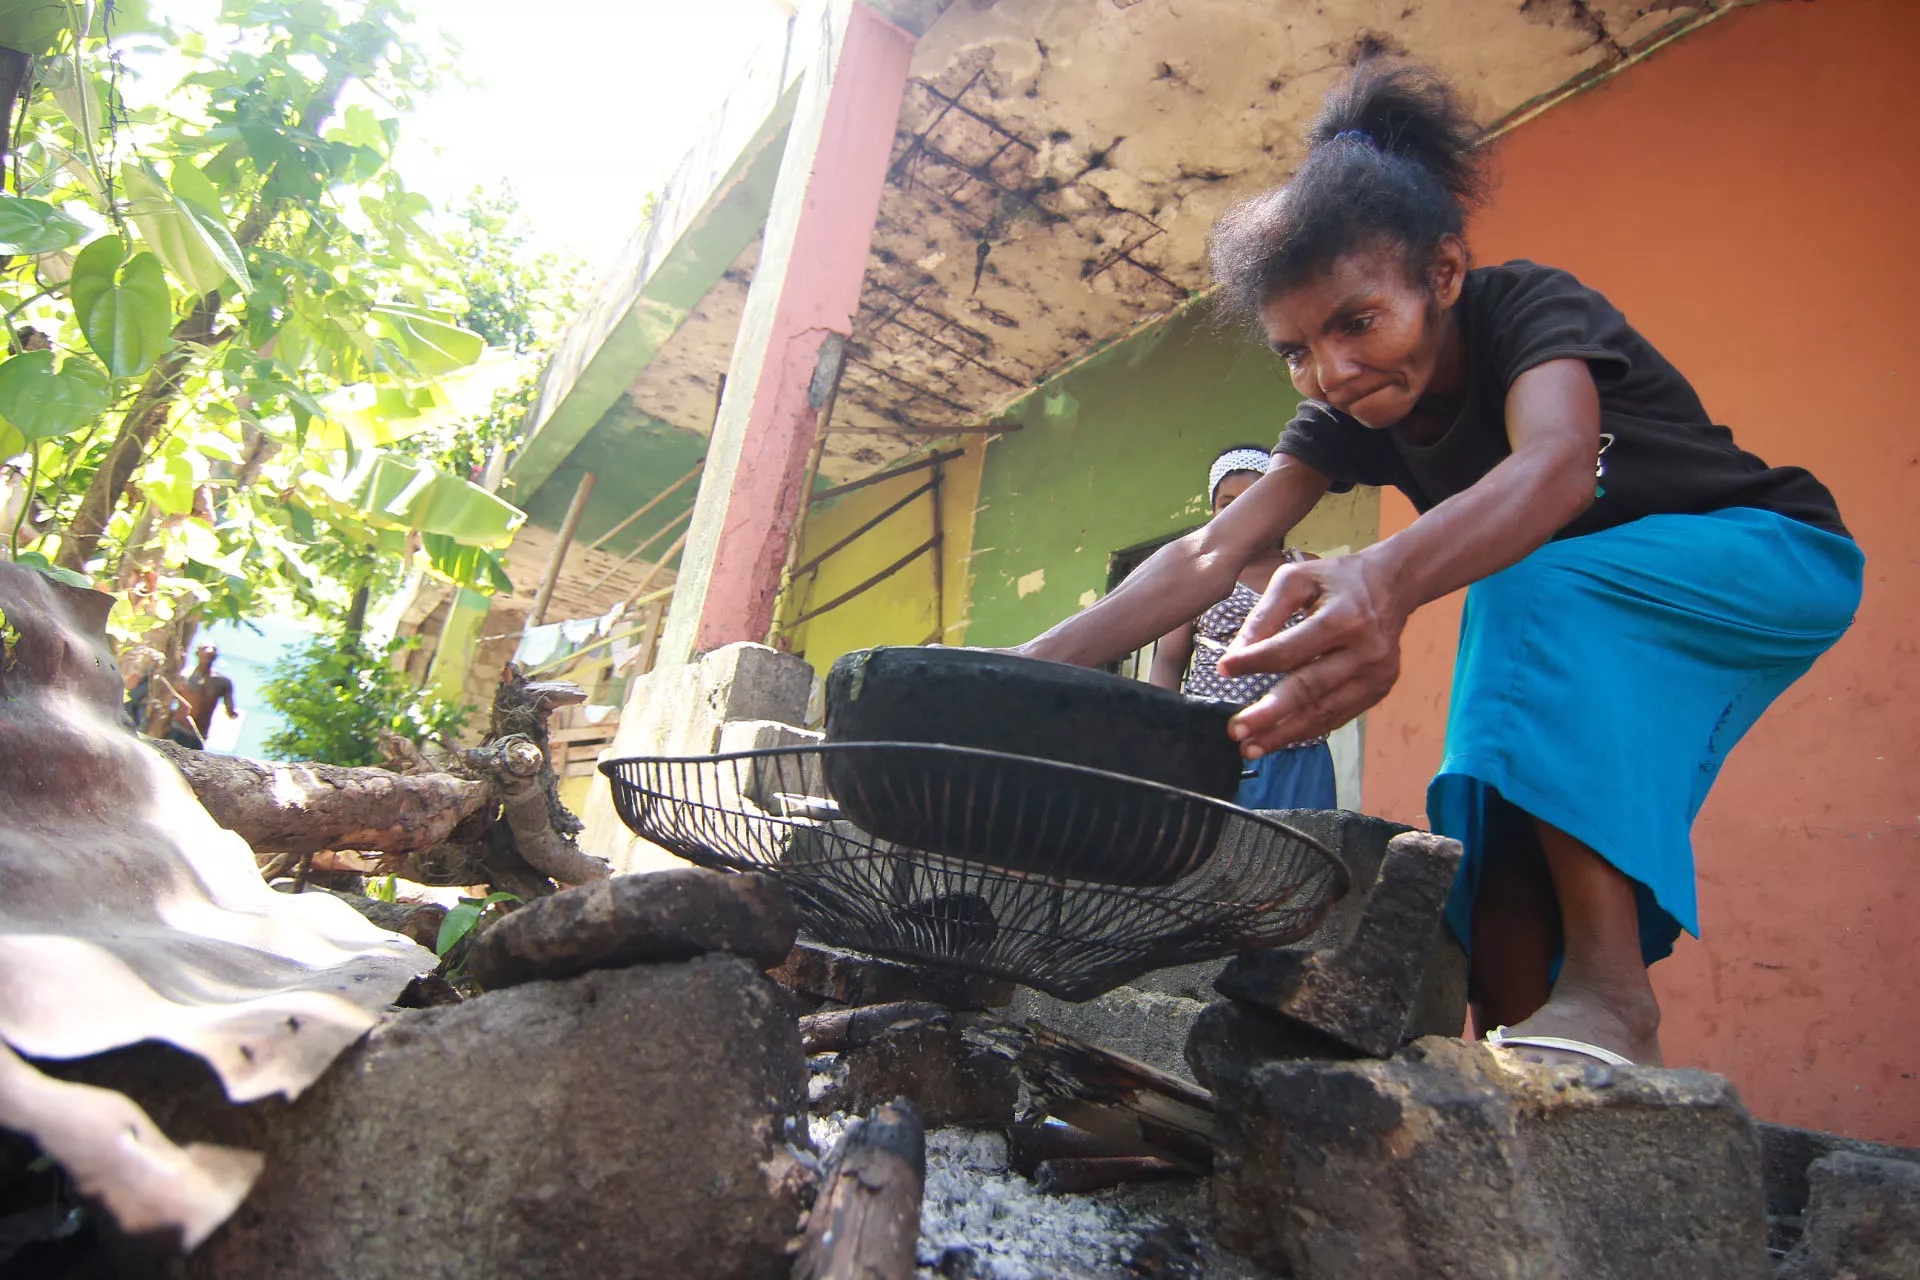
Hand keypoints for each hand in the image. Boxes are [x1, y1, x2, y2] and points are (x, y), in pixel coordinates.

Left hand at [1216, 553, 1406, 755]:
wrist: (1392, 585)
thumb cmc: (1336, 579)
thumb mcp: (1297, 580)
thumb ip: (1266, 615)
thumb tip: (1236, 655)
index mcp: (1345, 618)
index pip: (1291, 649)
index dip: (1254, 662)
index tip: (1223, 670)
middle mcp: (1365, 650)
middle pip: (1310, 689)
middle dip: (1269, 714)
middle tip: (1236, 732)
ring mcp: (1376, 674)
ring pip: (1325, 711)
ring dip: (1285, 733)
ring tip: (1251, 748)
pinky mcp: (1379, 689)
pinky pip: (1339, 715)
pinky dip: (1308, 729)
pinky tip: (1280, 738)